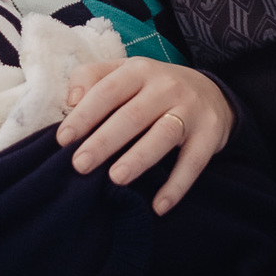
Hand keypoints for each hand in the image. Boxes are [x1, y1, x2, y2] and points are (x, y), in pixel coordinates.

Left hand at [56, 58, 234, 214]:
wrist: (211, 93)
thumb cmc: (153, 88)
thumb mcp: (123, 73)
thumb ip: (91, 78)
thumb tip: (71, 100)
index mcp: (139, 70)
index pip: (108, 90)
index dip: (85, 114)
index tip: (64, 139)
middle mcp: (166, 86)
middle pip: (133, 114)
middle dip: (105, 141)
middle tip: (80, 164)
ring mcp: (190, 109)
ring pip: (164, 134)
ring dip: (139, 157)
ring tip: (116, 178)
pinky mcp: (210, 134)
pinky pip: (194, 161)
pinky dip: (177, 184)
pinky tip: (159, 205)